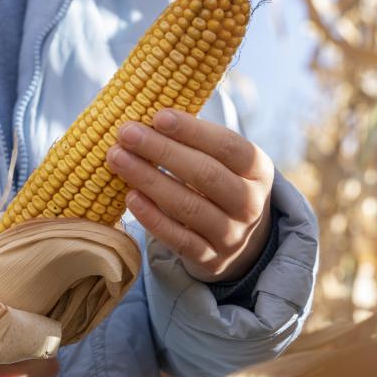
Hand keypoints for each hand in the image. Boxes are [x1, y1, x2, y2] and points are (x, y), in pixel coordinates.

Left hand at [106, 109, 274, 282]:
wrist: (242, 242)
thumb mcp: (224, 162)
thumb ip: (195, 142)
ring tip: (118, 159)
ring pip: (189, 207)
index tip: (157, 116)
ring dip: (149, 180)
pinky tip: (130, 197)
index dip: (192, 131)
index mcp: (258, 169)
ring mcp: (232, 235)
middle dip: (162, 151)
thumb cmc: (221, 186)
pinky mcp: (211, 260)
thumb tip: (146, 117)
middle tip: (126, 133)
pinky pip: (178, 239)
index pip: (227, 146)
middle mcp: (250, 203)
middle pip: (206, 174)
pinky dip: (152, 218)